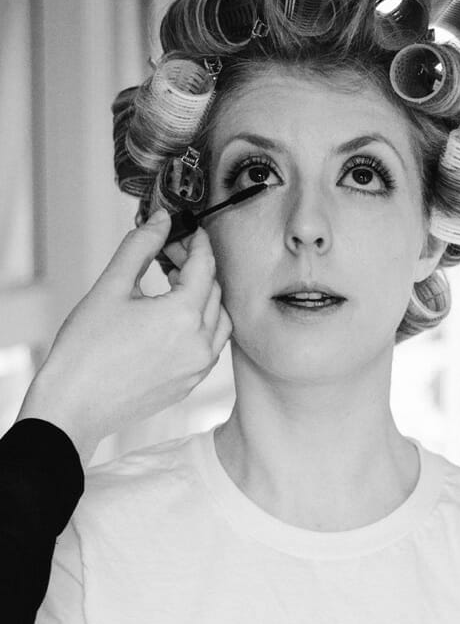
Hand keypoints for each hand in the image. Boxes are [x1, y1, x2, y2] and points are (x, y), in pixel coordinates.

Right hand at [17, 209, 231, 462]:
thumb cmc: (85, 349)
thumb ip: (140, 248)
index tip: (190, 231)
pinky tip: (175, 318)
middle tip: (171, 254)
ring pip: (220, 319)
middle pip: (215, 291)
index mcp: (184, 315)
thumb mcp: (111, 288)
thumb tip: (161, 220)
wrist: (75, 403)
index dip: (199, 244)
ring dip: (205, 297)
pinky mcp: (192, 382)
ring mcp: (199, 365)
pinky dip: (203, 324)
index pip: (206, 266)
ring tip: (174, 284)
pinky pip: (212, 345)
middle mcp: (201, 342)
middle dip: (198, 268)